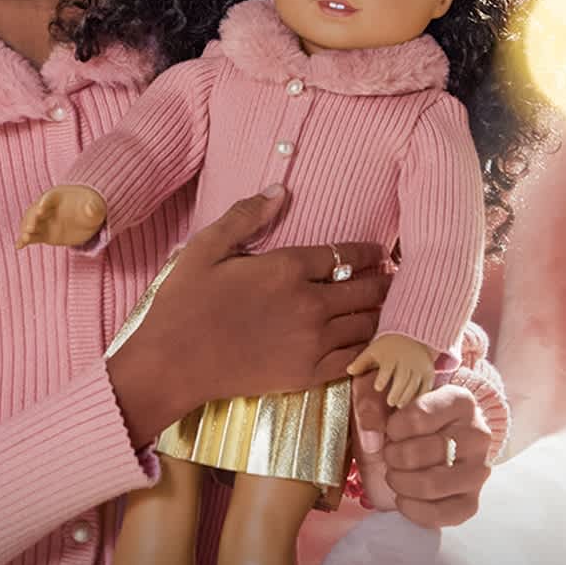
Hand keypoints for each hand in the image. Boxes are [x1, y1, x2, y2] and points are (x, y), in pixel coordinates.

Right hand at [17, 184, 107, 248]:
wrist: (86, 217)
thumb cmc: (91, 208)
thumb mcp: (96, 207)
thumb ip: (93, 208)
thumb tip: (91, 208)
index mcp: (57, 196)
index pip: (49, 198)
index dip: (44, 203)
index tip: (41, 210)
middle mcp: (46, 207)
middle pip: (35, 211)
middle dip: (32, 218)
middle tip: (31, 227)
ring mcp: (43, 221)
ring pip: (31, 223)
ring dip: (26, 230)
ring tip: (24, 239)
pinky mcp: (43, 233)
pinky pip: (32, 236)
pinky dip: (24, 240)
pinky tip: (18, 246)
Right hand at [105, 188, 390, 445]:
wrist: (172, 363)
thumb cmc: (183, 303)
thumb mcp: (204, 249)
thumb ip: (245, 217)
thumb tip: (281, 190)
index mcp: (285, 269)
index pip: (344, 255)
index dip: (368, 252)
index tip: (379, 252)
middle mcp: (308, 304)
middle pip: (366, 289)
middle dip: (385, 281)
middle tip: (393, 277)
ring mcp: (312, 342)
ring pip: (367, 324)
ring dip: (380, 313)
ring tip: (386, 307)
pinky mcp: (309, 374)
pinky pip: (356, 359)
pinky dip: (370, 349)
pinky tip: (371, 343)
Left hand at [345, 331, 436, 408]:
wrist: (412, 338)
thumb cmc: (388, 348)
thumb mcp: (373, 351)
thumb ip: (361, 362)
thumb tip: (348, 371)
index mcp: (391, 356)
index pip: (387, 367)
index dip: (382, 378)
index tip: (377, 387)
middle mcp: (406, 361)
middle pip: (403, 378)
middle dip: (397, 391)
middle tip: (390, 402)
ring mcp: (419, 368)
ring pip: (414, 383)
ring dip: (407, 395)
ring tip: (399, 405)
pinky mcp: (428, 373)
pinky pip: (426, 386)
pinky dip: (421, 395)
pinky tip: (414, 403)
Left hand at [353, 378, 491, 527]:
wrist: (421, 442)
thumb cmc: (401, 417)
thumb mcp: (380, 397)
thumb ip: (369, 404)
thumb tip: (370, 436)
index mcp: (458, 401)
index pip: (420, 416)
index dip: (393, 427)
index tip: (389, 430)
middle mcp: (477, 435)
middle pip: (426, 452)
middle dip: (394, 457)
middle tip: (389, 455)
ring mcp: (478, 470)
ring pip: (433, 484)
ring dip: (401, 483)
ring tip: (394, 475)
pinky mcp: (471, 501)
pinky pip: (444, 514)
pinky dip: (414, 510)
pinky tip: (403, 498)